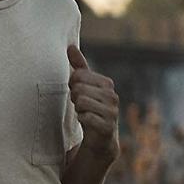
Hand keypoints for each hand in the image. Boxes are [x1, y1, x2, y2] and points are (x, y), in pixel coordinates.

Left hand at [67, 44, 119, 159]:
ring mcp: (112, 112)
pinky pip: (85, 117)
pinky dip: (81, 120)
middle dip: (74, 99)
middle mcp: (112, 96)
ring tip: (84, 113)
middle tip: (81, 106)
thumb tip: (70, 46)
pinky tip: (87, 122)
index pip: (78, 75)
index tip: (79, 94)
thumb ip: (79, 66)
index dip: (73, 86)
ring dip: (78, 110)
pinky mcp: (108, 126)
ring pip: (80, 102)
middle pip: (78, 89)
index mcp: (107, 83)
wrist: (101, 137)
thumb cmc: (91, 107)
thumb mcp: (85, 86)